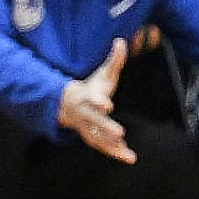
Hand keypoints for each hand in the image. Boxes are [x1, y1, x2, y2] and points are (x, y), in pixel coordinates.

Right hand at [58, 39, 135, 163]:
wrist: (70, 103)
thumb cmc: (92, 87)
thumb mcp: (103, 73)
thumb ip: (114, 60)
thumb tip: (122, 41)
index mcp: (88, 97)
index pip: (93, 100)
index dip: (99, 102)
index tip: (108, 105)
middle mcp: (86, 114)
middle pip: (95, 122)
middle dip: (106, 127)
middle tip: (120, 132)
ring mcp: (87, 127)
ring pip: (97, 138)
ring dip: (111, 146)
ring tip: (127, 153)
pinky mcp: (92, 136)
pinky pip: (102, 146)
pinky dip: (114, 152)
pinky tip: (129, 157)